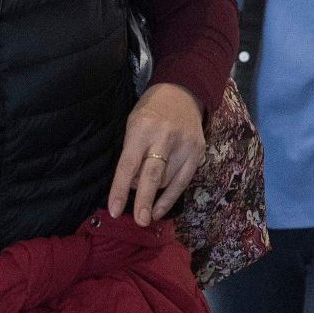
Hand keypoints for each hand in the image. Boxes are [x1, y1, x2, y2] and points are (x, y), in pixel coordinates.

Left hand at [110, 83, 206, 225]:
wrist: (182, 92)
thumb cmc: (150, 110)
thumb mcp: (133, 125)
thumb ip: (132, 154)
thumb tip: (133, 186)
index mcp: (142, 129)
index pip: (128, 164)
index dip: (121, 189)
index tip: (115, 210)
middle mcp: (164, 137)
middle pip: (152, 176)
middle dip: (144, 201)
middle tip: (139, 220)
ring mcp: (184, 145)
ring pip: (167, 181)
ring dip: (153, 195)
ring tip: (145, 204)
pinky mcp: (198, 151)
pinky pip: (183, 181)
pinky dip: (170, 197)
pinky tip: (159, 210)